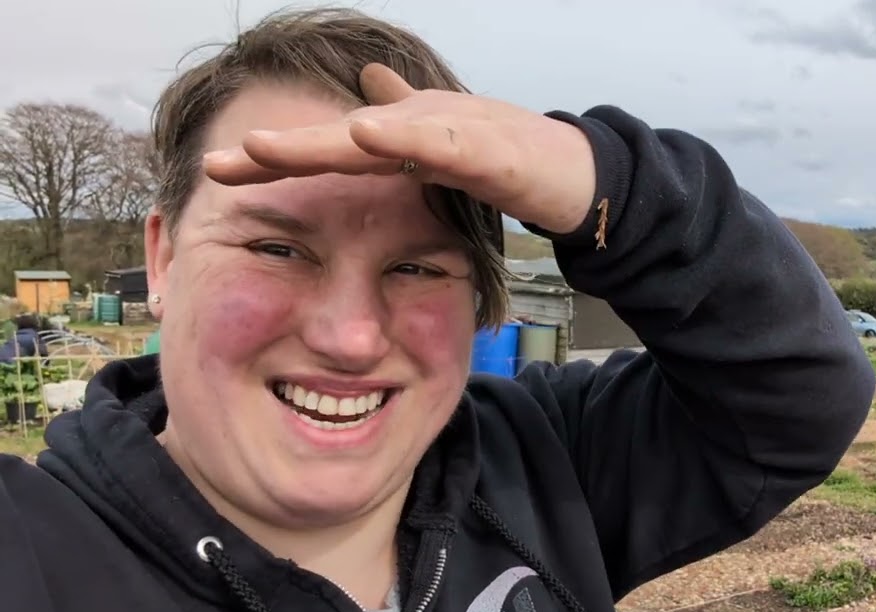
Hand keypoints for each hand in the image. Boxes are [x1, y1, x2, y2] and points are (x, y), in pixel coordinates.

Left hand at [202, 63, 596, 234]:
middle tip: (220, 162)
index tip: (217, 171)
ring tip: (268, 148)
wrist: (578, 172)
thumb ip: (403, 128)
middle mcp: (417, 133)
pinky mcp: (491, 151)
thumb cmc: (511, 156)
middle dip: (279, 153)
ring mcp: (453, 137)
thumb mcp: (443, 147)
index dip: (275, 159)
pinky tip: (369, 132)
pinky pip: (443, 146)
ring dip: (323, 143)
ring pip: (379, 139)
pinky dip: (405, 138)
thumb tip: (363, 96)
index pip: (328, 152)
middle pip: (338, 143)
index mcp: (402, 143)